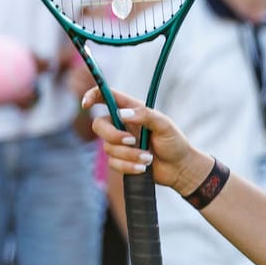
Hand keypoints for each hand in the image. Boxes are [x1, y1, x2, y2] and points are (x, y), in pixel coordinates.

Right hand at [83, 86, 210, 195]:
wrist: (179, 168)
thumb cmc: (174, 142)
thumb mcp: (164, 125)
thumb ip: (145, 115)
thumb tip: (122, 113)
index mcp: (131, 110)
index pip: (106, 97)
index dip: (93, 96)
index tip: (86, 104)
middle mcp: (122, 125)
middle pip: (99, 125)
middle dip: (113, 136)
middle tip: (132, 141)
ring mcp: (120, 143)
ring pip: (108, 147)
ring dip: (129, 155)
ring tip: (148, 158)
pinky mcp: (120, 160)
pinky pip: (114, 163)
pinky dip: (129, 166)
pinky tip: (144, 168)